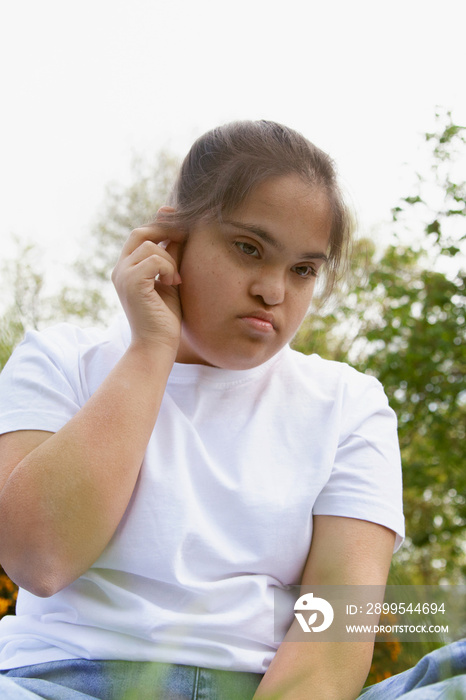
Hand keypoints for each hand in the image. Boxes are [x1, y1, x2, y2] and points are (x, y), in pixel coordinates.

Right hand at [112, 208, 184, 352]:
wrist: (157, 346)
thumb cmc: (165, 319)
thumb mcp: (170, 280)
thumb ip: (172, 257)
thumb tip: (180, 232)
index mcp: (127, 269)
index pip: (140, 236)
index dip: (159, 224)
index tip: (175, 215)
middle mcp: (120, 270)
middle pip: (140, 233)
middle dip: (165, 230)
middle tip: (186, 236)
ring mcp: (122, 275)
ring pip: (150, 246)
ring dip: (170, 260)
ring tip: (176, 280)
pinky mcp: (130, 282)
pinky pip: (154, 259)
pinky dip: (168, 268)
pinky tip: (173, 283)